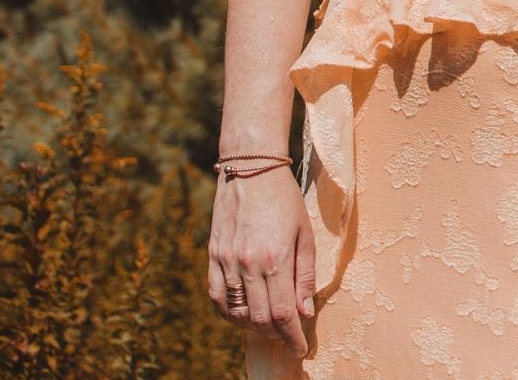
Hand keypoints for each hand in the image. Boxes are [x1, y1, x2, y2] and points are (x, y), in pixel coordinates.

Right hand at [207, 165, 315, 354]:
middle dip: (276, 334)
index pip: (282, 314)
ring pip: (236, 313)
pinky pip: (217, 298)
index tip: (300, 348)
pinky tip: (242, 315)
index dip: (292, 337)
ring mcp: (226, 262)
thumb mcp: (305, 234)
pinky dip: (229, 314)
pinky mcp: (213, 257)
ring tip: (269, 326)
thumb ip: (304, 276)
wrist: (250, 169)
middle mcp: (247, 265)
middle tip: (288, 336)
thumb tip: (305, 313)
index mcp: (274, 259)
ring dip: (253, 327)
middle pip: (259, 318)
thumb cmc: (285, 199)